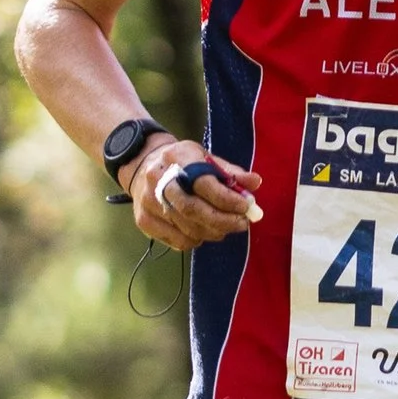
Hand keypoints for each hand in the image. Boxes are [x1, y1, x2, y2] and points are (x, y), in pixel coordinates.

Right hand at [127, 138, 262, 249]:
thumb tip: (255, 183)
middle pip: (193, 209)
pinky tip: (204, 231)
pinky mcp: (144, 221)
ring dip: (213, 232)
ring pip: (188, 228)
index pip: (204, 183)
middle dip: (223, 221)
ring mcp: (148, 203)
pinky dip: (197, 240)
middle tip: (241, 224)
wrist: (142, 165)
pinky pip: (178, 241)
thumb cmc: (182, 162)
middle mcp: (158, 180)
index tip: (245, 207)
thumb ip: (230, 172)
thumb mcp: (205, 157)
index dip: (227, 199)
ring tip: (226, 227)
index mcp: (177, 158)